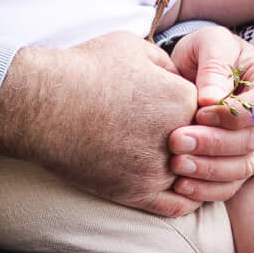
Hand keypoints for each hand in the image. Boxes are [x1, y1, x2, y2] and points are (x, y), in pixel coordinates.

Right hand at [0, 32, 200, 217]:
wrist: (43, 106)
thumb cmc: (85, 69)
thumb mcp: (134, 47)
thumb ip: (166, 63)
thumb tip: (178, 76)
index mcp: (184, 99)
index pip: (210, 111)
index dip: (194, 108)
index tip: (177, 107)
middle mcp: (179, 137)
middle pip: (206, 145)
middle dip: (196, 141)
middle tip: (177, 136)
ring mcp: (159, 169)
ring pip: (196, 177)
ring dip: (193, 171)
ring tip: (176, 161)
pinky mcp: (138, 193)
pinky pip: (178, 205)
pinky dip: (183, 197)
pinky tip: (176, 186)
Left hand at [165, 27, 253, 202]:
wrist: (195, 72)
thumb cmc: (206, 53)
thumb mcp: (210, 43)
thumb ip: (214, 66)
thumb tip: (212, 99)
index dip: (235, 114)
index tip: (199, 112)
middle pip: (252, 140)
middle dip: (213, 144)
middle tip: (176, 141)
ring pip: (243, 167)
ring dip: (208, 169)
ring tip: (176, 164)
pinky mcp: (242, 165)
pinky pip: (231, 185)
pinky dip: (207, 189)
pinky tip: (182, 185)